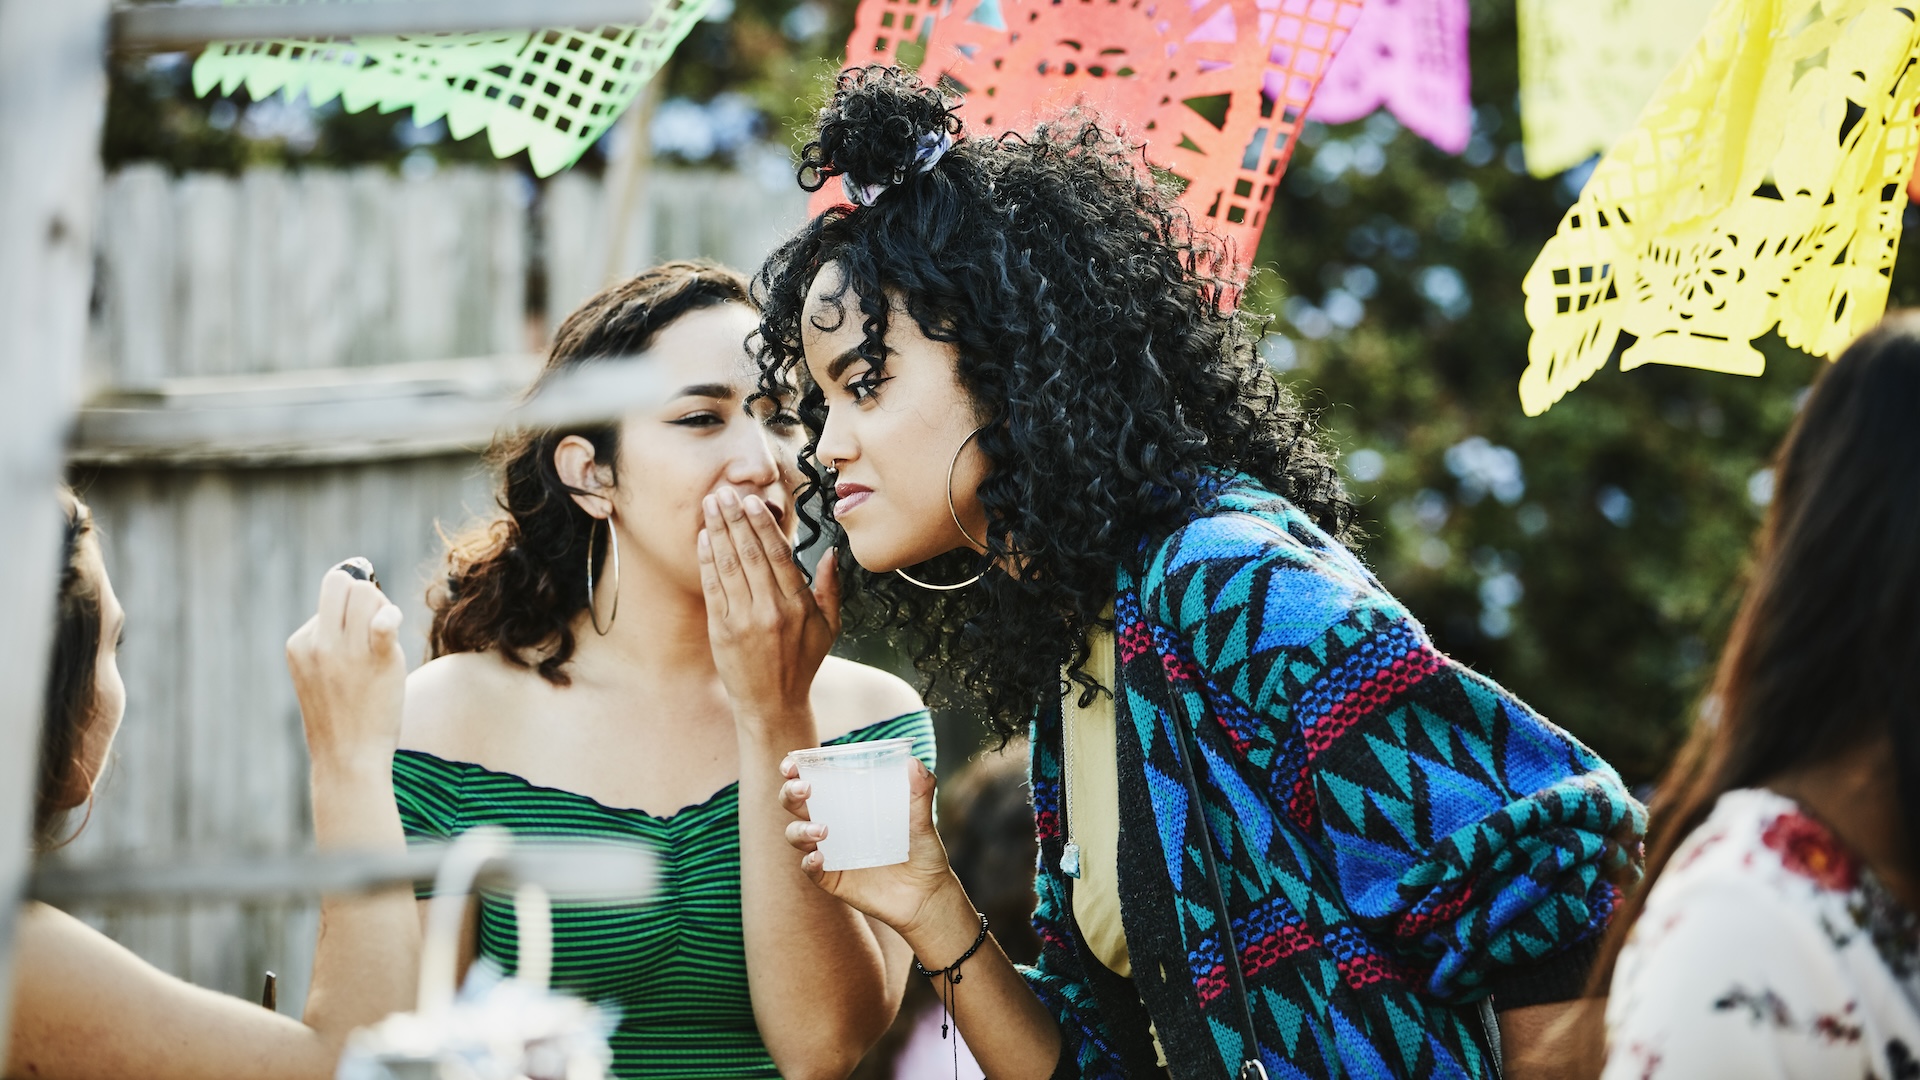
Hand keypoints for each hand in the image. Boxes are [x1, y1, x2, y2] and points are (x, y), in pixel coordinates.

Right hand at [285, 563, 406, 774]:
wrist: (348, 758)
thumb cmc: (342, 717)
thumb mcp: (319, 672)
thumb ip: (331, 638)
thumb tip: (361, 596)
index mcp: (300, 643)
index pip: (330, 592)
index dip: (351, 602)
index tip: (361, 625)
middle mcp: (318, 642)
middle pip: (343, 583)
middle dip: (365, 593)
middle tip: (376, 621)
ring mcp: (345, 652)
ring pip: (367, 594)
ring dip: (384, 607)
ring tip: (387, 635)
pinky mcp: (376, 661)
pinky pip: (383, 621)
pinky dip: (391, 617)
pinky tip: (392, 627)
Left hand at [698, 485, 840, 727]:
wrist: (773, 704)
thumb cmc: (803, 664)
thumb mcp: (829, 628)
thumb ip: (830, 589)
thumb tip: (831, 553)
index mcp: (799, 605)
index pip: (779, 554)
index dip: (763, 524)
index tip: (751, 500)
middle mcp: (771, 610)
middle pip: (751, 553)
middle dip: (735, 519)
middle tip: (724, 492)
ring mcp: (744, 620)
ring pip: (729, 565)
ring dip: (718, 532)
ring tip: (710, 506)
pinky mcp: (722, 631)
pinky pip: (713, 587)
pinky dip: (707, 560)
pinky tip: (703, 539)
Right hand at [779, 754, 959, 935]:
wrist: (927, 895)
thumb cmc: (921, 850)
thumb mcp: (922, 819)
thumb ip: (920, 791)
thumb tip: (914, 763)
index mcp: (847, 802)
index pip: (813, 779)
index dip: (795, 770)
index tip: (792, 764)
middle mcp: (832, 824)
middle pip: (795, 804)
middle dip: (790, 792)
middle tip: (805, 789)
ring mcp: (830, 852)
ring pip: (796, 835)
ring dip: (801, 829)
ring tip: (822, 831)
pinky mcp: (832, 878)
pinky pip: (810, 870)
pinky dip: (809, 863)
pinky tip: (819, 859)